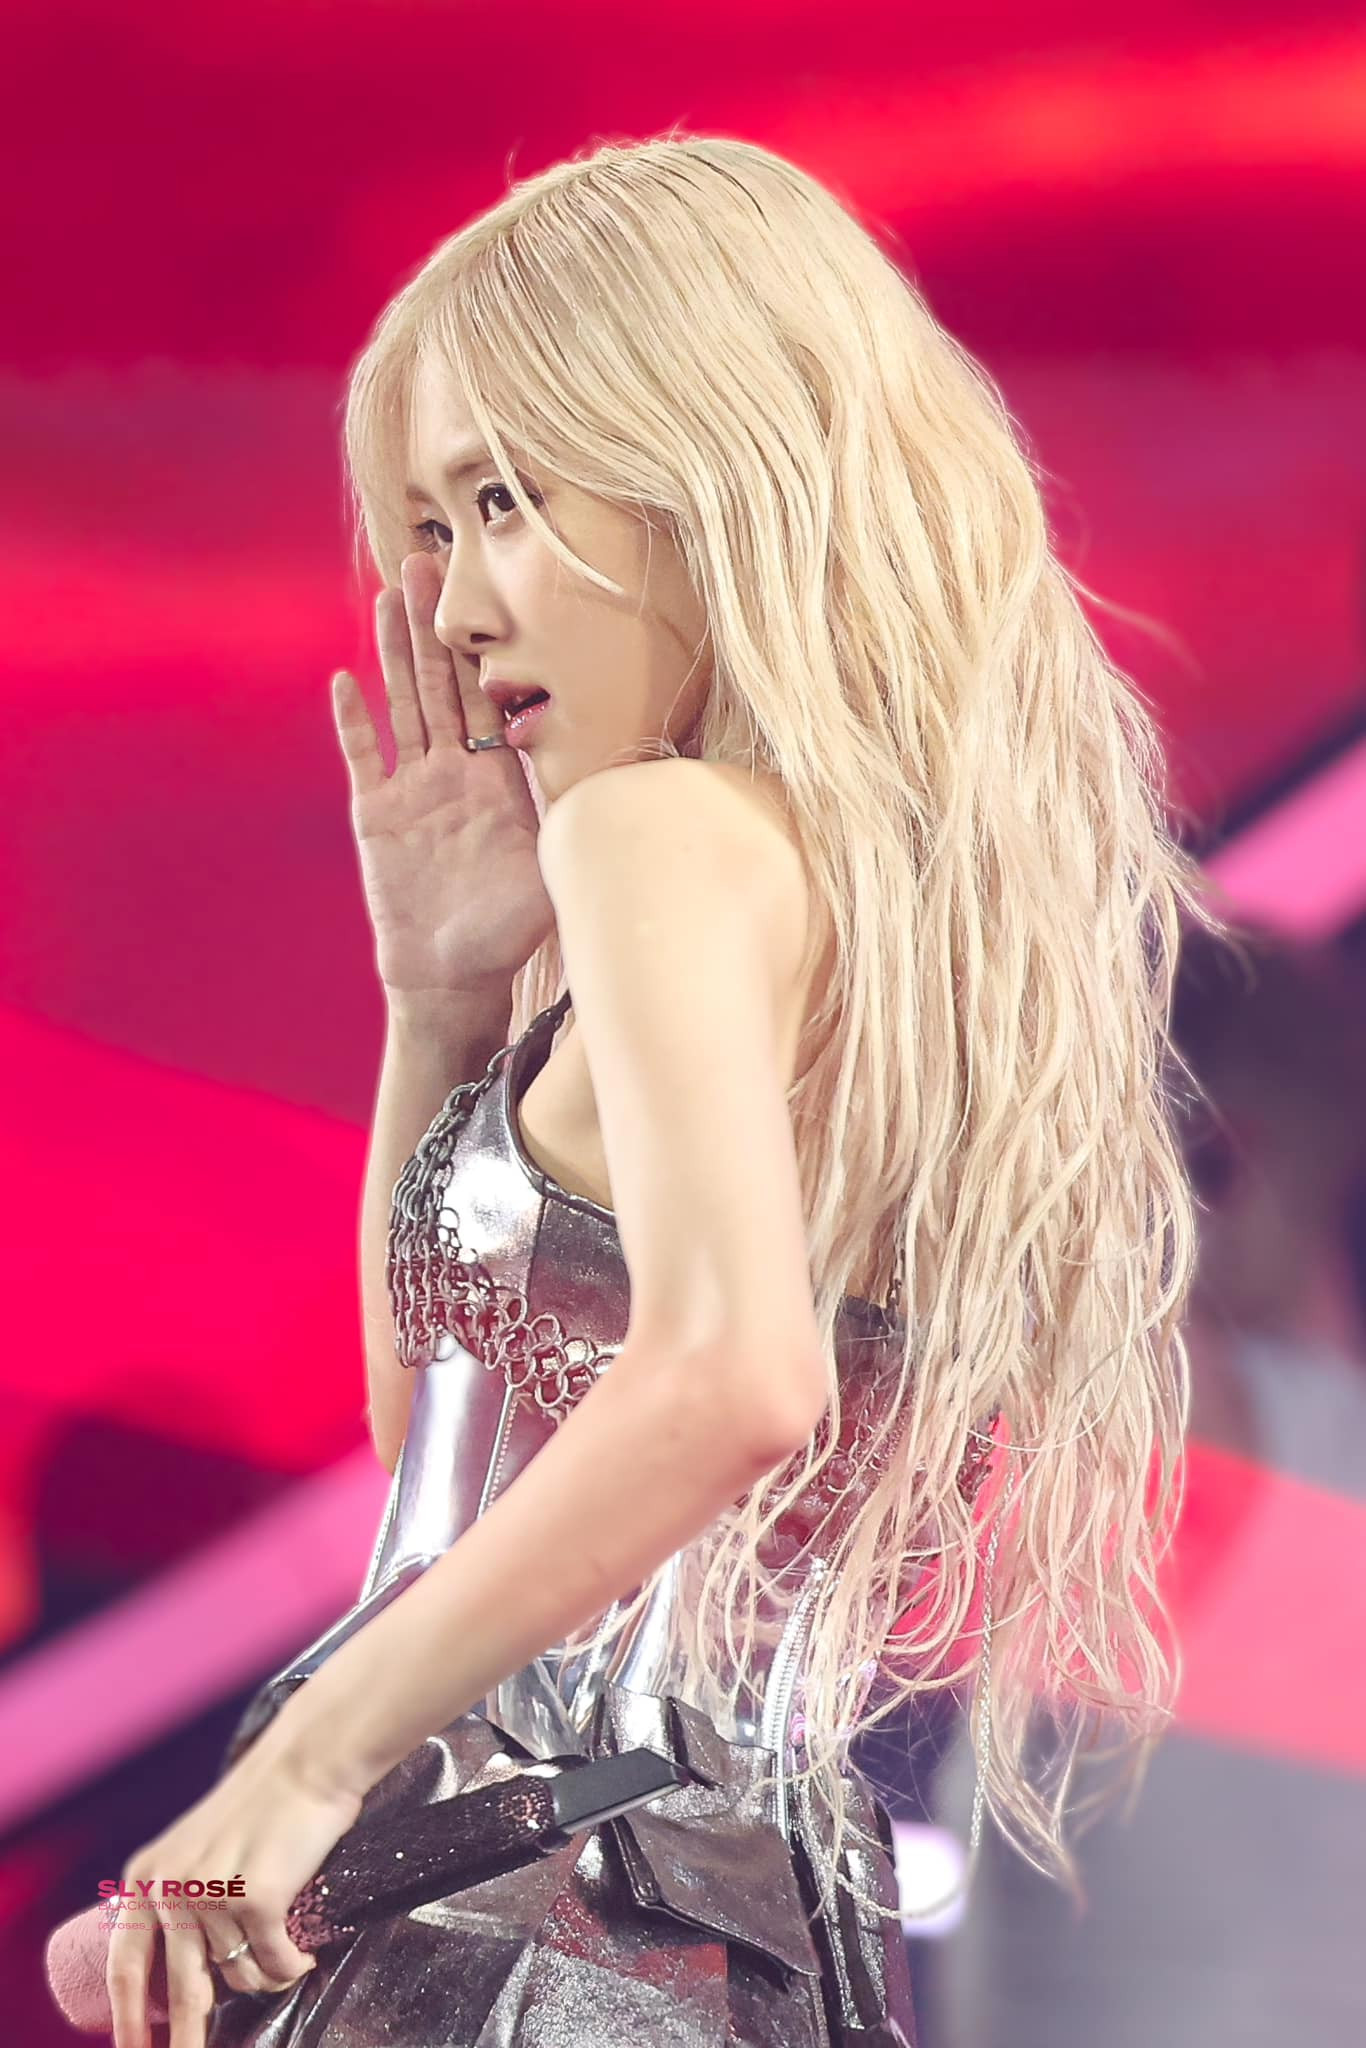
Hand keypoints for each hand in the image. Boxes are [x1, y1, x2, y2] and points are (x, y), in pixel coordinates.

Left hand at [106, 1731, 362, 2047]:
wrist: (309, 1759)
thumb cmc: (265, 1803)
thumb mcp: (200, 1849)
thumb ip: (185, 1900)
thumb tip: (192, 1974)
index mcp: (148, 1876)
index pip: (125, 1967)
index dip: (127, 2020)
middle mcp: (171, 1889)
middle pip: (180, 1992)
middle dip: (187, 2038)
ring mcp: (211, 1895)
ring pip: (240, 1977)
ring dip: (266, 1973)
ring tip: (283, 1943)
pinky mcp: (256, 1899)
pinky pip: (276, 1964)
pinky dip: (293, 1965)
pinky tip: (303, 1953)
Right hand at [331, 550, 555, 998]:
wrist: (455, 976)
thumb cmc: (512, 931)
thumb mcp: (560, 872)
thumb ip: (581, 827)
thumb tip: (632, 794)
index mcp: (498, 776)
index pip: (490, 698)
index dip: (484, 649)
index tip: (484, 598)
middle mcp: (453, 772)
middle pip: (440, 683)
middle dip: (432, 624)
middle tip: (427, 561)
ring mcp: (412, 789)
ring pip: (402, 703)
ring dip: (394, 650)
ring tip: (390, 594)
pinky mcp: (376, 815)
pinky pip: (365, 758)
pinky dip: (355, 722)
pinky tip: (345, 681)